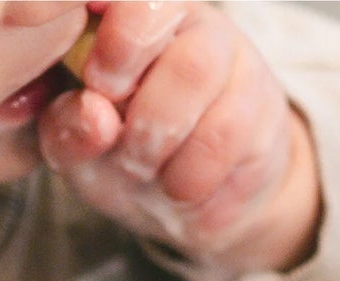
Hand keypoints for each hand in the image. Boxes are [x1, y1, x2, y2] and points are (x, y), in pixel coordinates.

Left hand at [39, 1, 319, 279]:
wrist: (186, 201)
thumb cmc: (121, 154)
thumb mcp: (79, 146)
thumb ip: (69, 128)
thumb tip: (94, 114)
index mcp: (145, 16)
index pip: (146, 2)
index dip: (122, 43)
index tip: (100, 84)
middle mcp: (202, 31)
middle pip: (192, 65)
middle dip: (152, 126)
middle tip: (130, 156)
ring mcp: (244, 74)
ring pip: (224, 120)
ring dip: (179, 166)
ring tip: (156, 179)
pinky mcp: (269, 123)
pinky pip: (241, 163)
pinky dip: (201, 188)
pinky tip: (184, 192)